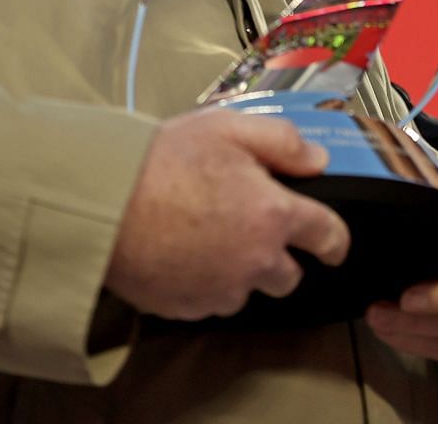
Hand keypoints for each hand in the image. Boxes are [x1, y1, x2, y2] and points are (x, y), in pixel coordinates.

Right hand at [104, 108, 349, 320]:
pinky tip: (180, 254)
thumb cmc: (163, 162)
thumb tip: (317, 161)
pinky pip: (207, 301)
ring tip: (204, 237)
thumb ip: (282, 142)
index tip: (333, 245)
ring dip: (237, 271)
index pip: (327, 236)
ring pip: (245, 290)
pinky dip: (202, 284)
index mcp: (273, 216)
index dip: (334, 240)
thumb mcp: (227, 129)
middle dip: (278, 257)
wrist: (102, 205)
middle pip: (288, 276)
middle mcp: (255, 261)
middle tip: (249, 229)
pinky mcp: (186, 308)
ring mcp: (220, 290)